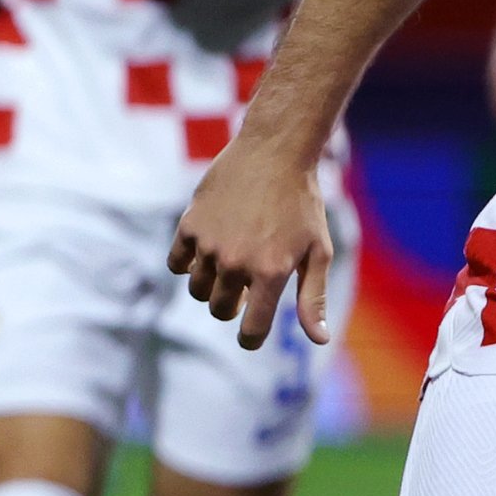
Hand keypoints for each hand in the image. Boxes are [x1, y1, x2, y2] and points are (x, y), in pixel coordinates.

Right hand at [167, 119, 335, 347]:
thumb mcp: (318, 252)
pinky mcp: (190, 225)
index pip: (250, 331)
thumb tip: (319, 341)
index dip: (250, 339)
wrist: (274, 154)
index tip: (251, 336)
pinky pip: (177, 263)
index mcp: (270, 273)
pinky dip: (188, 265)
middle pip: (220, 310)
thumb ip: (313, 299)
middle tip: (248, 287)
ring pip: (198, 290)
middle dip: (233, 307)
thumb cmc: (303, 206)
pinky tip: (208, 251)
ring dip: (212, 287)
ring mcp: (209, 244)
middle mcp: (235, 262)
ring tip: (231, 266)